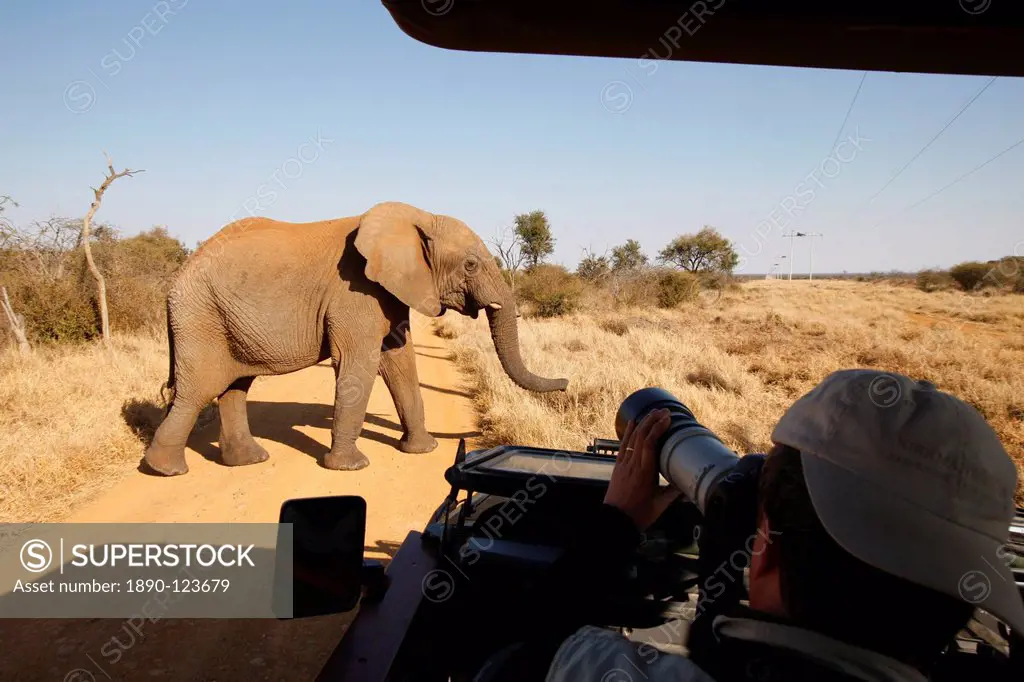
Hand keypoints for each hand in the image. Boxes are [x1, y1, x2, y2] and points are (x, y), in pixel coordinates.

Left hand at [604, 408, 680, 529]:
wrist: (615, 520)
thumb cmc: (639, 514)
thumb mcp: (660, 504)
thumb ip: (675, 492)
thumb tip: (689, 483)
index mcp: (645, 472)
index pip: (650, 443)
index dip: (658, 428)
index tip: (667, 418)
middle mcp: (633, 464)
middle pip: (641, 436)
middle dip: (652, 420)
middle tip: (664, 411)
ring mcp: (623, 464)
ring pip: (632, 438)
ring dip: (643, 423)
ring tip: (653, 412)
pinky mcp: (618, 466)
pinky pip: (623, 445)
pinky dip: (629, 432)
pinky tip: (634, 422)